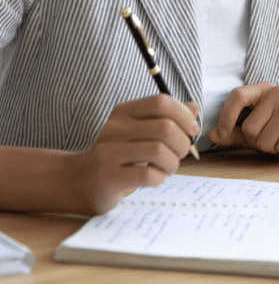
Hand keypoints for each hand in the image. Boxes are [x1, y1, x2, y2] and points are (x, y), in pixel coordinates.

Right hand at [68, 94, 199, 213]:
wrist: (80, 181)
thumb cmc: (119, 154)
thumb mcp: (140, 131)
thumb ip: (167, 119)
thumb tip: (194, 107)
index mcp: (124, 112)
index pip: (160, 102)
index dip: (183, 115)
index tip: (192, 130)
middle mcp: (114, 128)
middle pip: (164, 128)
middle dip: (182, 143)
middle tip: (181, 153)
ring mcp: (108, 153)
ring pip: (158, 151)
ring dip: (173, 162)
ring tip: (169, 167)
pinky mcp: (107, 177)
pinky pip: (147, 175)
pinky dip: (160, 177)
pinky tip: (156, 177)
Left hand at [208, 83, 278, 159]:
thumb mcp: (255, 133)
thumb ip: (234, 133)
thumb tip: (211, 133)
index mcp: (263, 90)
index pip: (237, 95)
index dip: (226, 116)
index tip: (223, 133)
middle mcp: (278, 92)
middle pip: (250, 127)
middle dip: (258, 141)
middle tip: (273, 137)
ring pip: (265, 140)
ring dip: (273, 147)